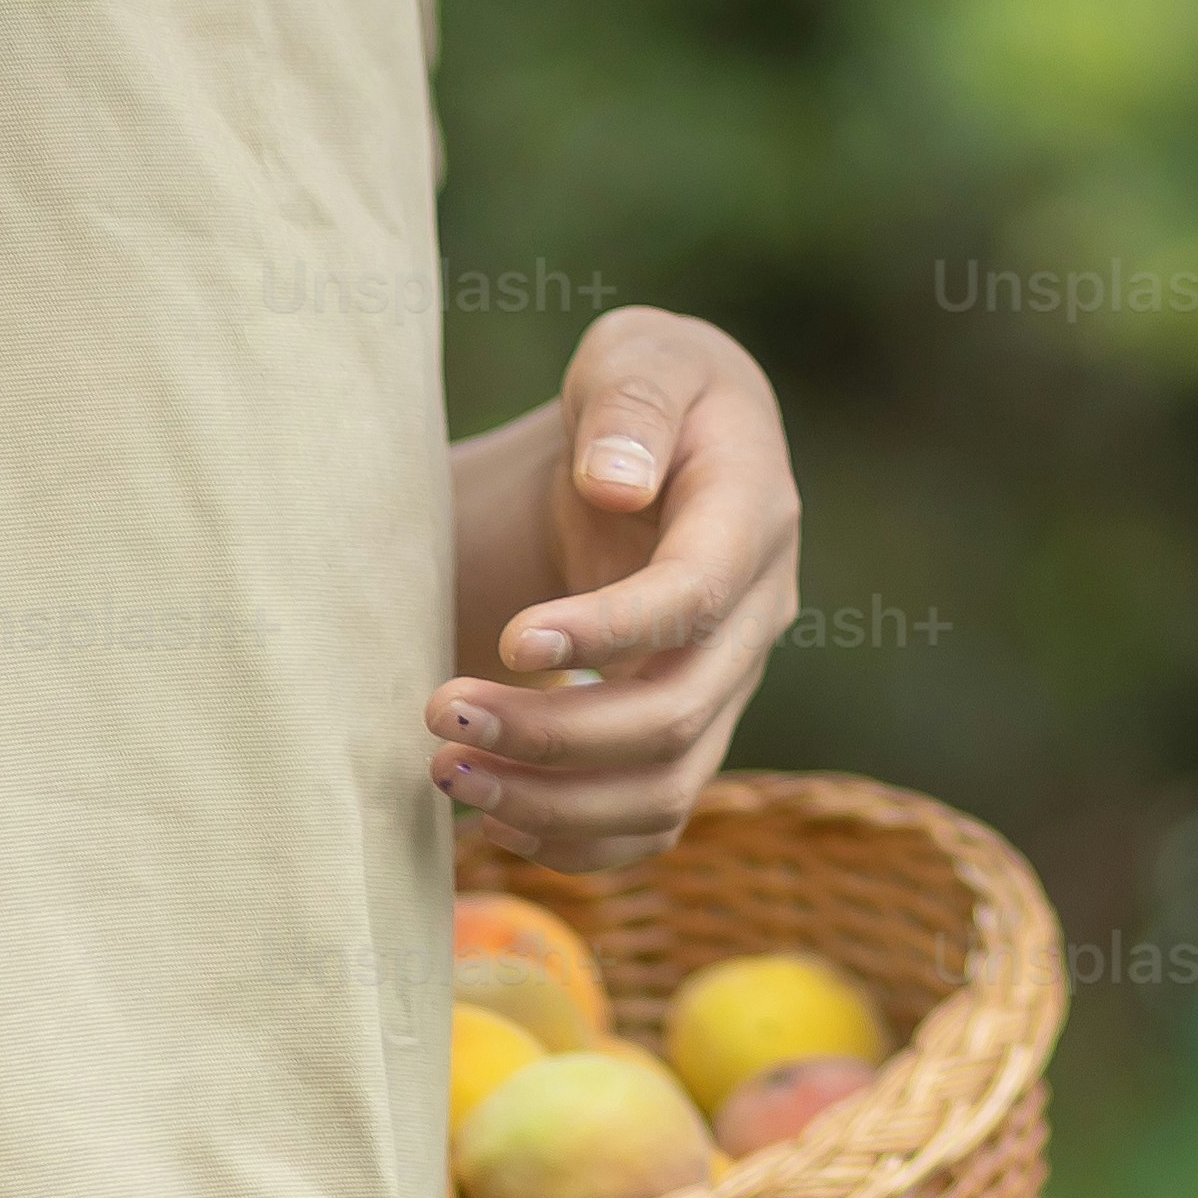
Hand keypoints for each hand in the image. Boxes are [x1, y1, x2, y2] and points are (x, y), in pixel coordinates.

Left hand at [433, 306, 798, 869]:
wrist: (657, 452)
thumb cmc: (644, 392)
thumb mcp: (639, 354)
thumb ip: (630, 406)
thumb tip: (615, 487)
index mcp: (753, 512)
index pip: (696, 597)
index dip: (609, 630)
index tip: (508, 637)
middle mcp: (757, 614)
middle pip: (675, 712)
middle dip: (553, 732)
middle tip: (440, 716)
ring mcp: (728, 683)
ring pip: (663, 787)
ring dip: (552, 803)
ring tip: (445, 776)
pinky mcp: (690, 731)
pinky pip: (649, 823)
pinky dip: (574, 844)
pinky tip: (490, 820)